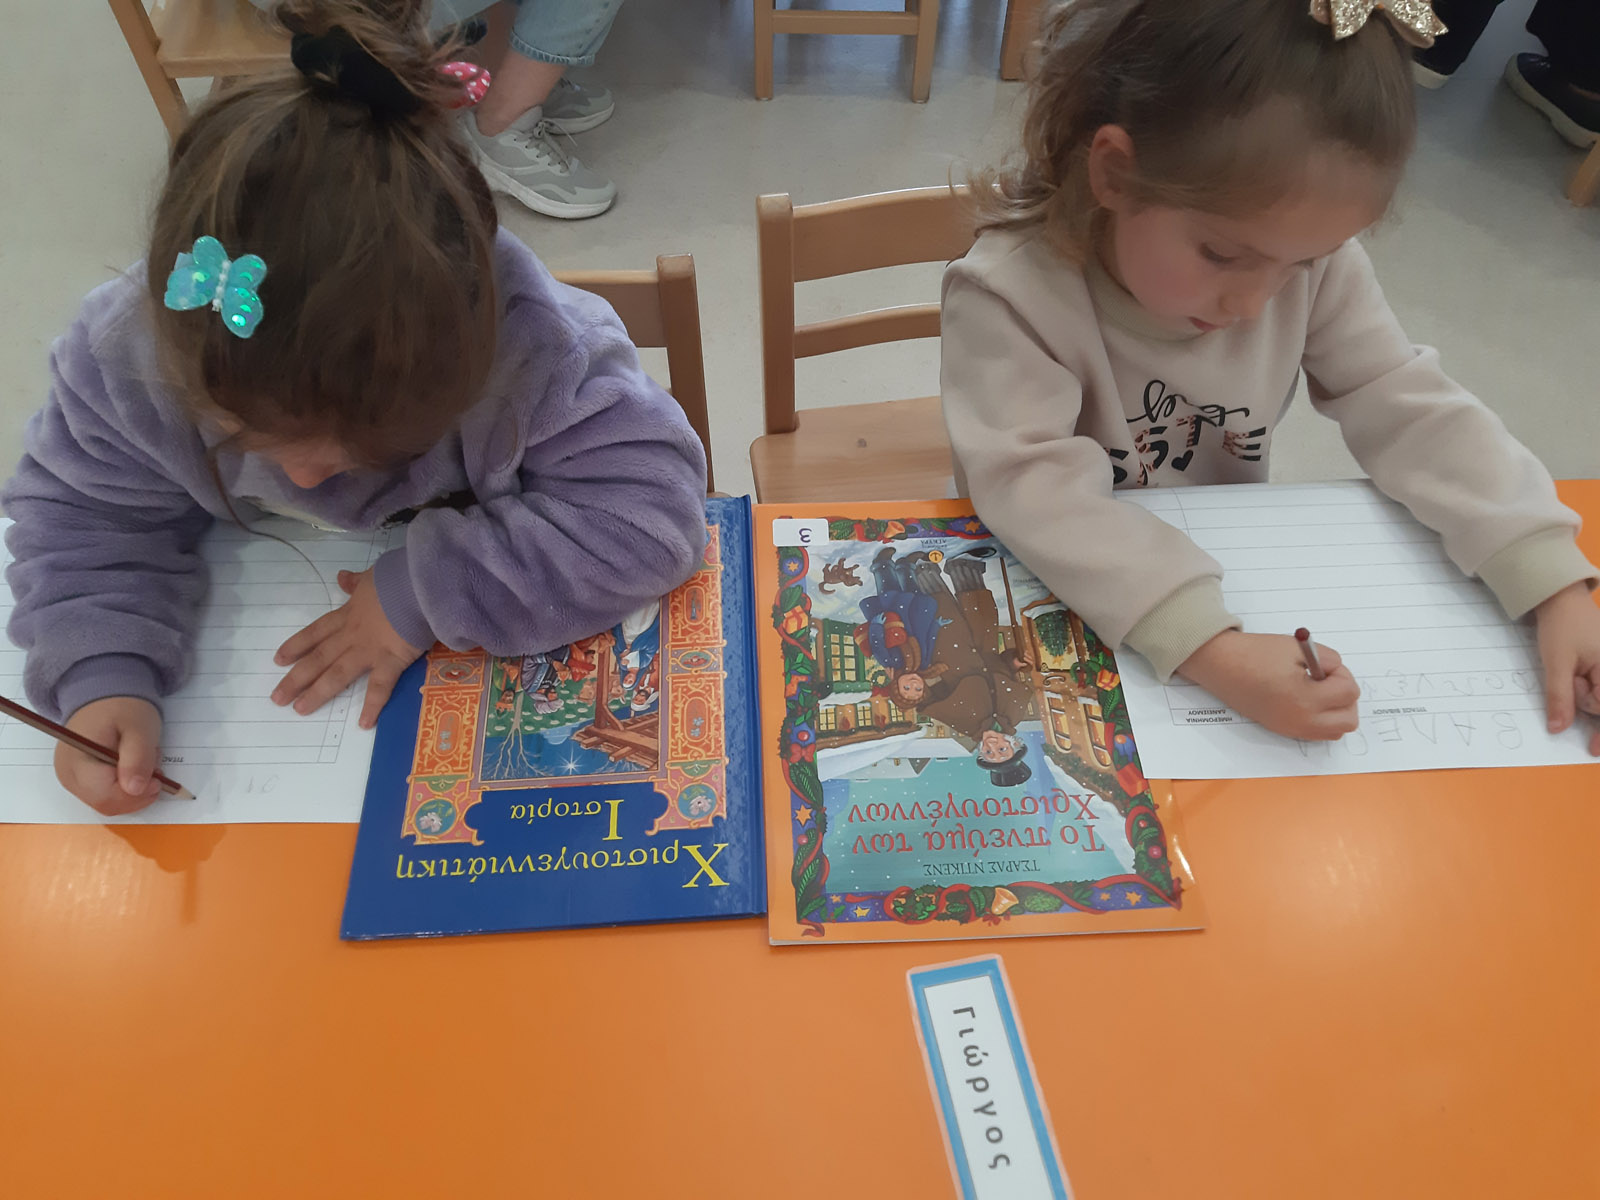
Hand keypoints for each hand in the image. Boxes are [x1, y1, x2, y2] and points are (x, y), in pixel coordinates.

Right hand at [57, 697, 164, 815]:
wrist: (104, 696)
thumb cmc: (122, 707)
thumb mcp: (139, 728)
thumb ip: (137, 758)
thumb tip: (135, 790)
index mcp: (78, 761)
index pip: (105, 797)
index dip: (136, 796)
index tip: (158, 779)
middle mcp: (68, 775)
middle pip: (106, 804)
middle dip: (136, 792)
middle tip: (152, 767)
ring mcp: (72, 779)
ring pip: (108, 802)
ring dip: (133, 789)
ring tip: (142, 761)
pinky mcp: (80, 779)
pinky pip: (106, 794)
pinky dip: (125, 786)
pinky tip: (132, 765)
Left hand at [273, 568, 421, 728]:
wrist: (418, 585)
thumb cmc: (397, 579)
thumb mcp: (371, 577)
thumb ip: (356, 583)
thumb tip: (342, 577)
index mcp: (348, 615)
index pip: (316, 632)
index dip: (297, 646)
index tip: (278, 660)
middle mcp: (352, 636)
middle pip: (319, 658)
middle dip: (296, 678)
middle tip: (277, 698)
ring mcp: (369, 650)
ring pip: (337, 674)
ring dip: (318, 692)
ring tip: (300, 710)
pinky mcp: (391, 660)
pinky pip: (380, 686)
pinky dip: (373, 705)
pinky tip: (364, 724)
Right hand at [1178, 630, 1360, 741]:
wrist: (1221, 666)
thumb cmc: (1255, 654)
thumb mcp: (1297, 648)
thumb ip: (1328, 659)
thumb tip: (1336, 672)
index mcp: (1305, 699)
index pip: (1349, 693)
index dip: (1341, 673)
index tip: (1323, 665)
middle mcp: (1300, 720)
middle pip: (1348, 720)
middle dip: (1345, 698)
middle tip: (1327, 681)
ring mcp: (1291, 728)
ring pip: (1336, 731)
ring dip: (1336, 712)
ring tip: (1318, 692)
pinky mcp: (1282, 730)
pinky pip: (1317, 733)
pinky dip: (1322, 719)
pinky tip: (1305, 700)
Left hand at [1534, 582, 1599, 755]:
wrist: (1561, 600)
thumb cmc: (1562, 626)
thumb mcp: (1557, 662)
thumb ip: (1560, 697)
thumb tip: (1559, 729)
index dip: (1597, 721)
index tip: (1592, 747)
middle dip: (1589, 706)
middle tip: (1577, 697)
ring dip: (1587, 699)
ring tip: (1573, 677)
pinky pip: (1599, 690)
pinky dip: (1589, 696)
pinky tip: (1582, 692)